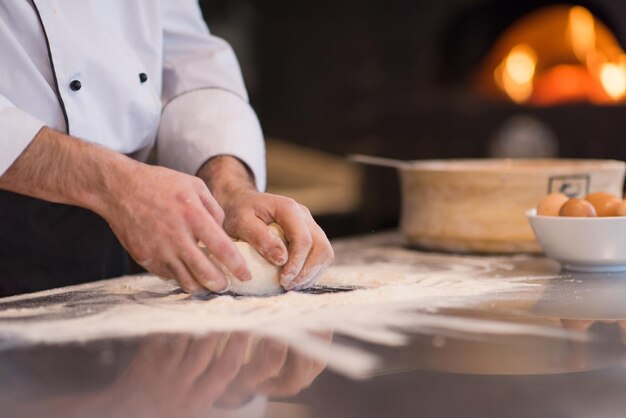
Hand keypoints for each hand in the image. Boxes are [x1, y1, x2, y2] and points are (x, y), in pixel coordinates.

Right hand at [0, 128, 250, 293]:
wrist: (119, 189)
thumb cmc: (160, 184)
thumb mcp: (194, 186)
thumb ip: (214, 209)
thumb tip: (224, 233)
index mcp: (193, 215)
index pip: (222, 249)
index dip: (237, 266)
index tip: (246, 275)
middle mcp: (176, 236)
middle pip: (205, 273)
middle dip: (220, 284)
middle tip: (226, 285)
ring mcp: (158, 250)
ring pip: (186, 281)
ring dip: (201, 286)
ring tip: (208, 284)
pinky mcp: (144, 258)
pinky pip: (168, 276)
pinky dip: (180, 277)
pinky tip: (186, 272)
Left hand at [199, 156, 334, 290]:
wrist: (242, 202)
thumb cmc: (239, 212)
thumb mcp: (241, 222)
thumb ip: (260, 238)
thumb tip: (281, 259)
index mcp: (289, 208)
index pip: (303, 239)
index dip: (296, 263)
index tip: (283, 280)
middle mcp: (304, 215)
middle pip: (321, 247)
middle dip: (307, 271)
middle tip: (287, 285)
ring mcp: (310, 225)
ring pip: (325, 253)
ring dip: (311, 273)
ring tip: (291, 285)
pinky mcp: (310, 235)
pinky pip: (321, 256)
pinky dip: (311, 271)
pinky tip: (295, 280)